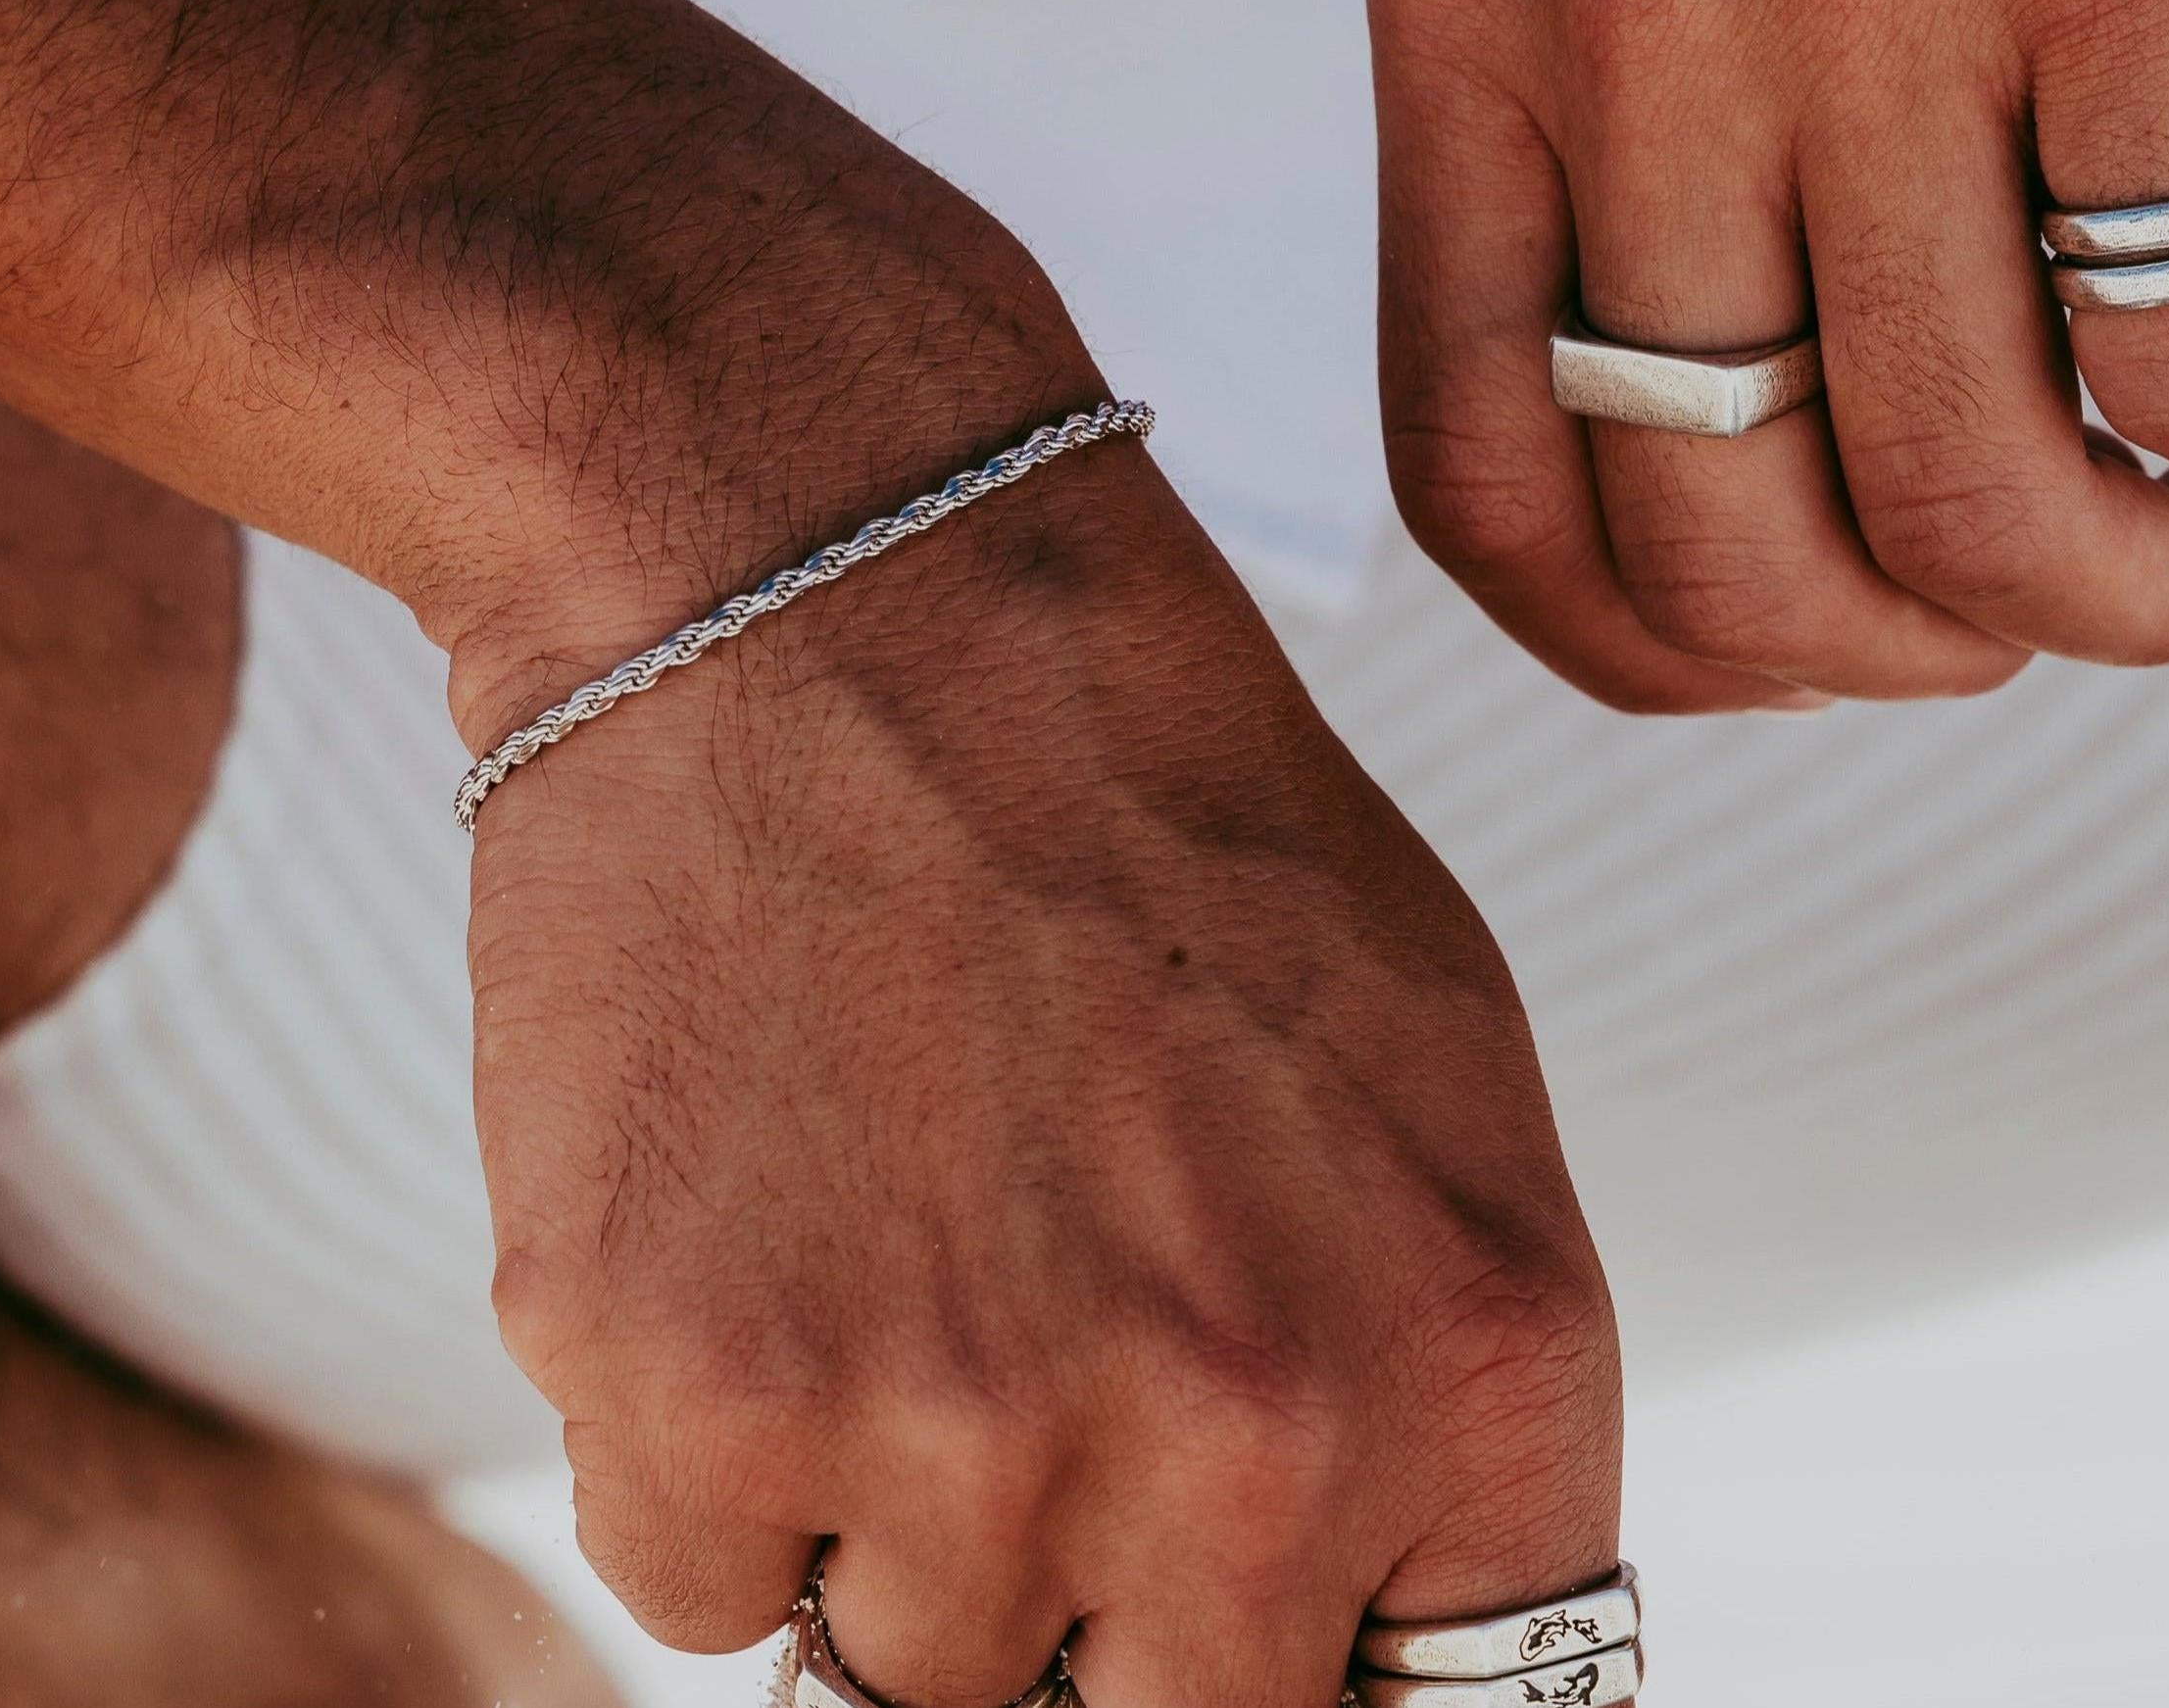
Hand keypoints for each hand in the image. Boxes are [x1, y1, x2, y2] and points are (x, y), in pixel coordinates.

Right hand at [459, 342, 1615, 1707]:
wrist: (849, 569)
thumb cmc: (1149, 801)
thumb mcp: (1425, 1060)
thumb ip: (1429, 1373)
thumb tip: (1376, 1630)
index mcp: (1475, 1346)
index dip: (1326, 1664)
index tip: (1226, 1610)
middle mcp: (1250, 1434)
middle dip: (1096, 1594)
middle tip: (1034, 1330)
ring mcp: (965, 1432)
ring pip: (905, 1667)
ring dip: (888, 1496)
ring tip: (898, 1203)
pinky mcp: (696, 1394)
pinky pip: (693, 1579)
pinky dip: (708, 1436)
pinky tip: (762, 1196)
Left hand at [1368, 0, 2168, 711]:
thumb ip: (1569, 82)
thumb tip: (1684, 387)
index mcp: (1461, 5)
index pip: (1483, 491)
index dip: (1662, 653)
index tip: (1828, 638)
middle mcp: (1630, 19)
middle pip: (1736, 551)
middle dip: (1923, 659)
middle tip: (2069, 573)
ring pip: (1978, 500)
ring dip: (2139, 589)